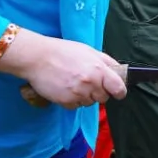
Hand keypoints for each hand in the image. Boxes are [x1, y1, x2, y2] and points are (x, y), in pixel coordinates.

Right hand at [6, 32, 127, 108]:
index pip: (118, 88)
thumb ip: (106, 61)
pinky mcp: (66, 102)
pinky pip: (75, 106)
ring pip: (89, 102)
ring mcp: (78, 94)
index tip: (117, 92)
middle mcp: (90, 83)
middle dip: (98, 92)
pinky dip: (72, 100)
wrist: (37, 57)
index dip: (119, 91)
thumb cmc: (63, 52)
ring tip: (73, 82)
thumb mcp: (89, 51)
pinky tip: (65, 88)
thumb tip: (119, 70)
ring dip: (84, 96)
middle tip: (87, 81)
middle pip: (103, 98)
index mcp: (99, 69)